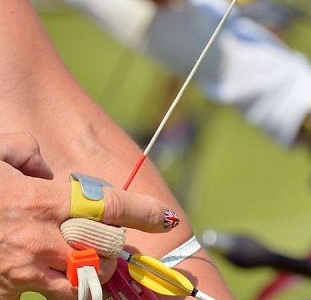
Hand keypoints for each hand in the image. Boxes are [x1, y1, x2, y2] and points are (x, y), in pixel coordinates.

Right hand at [0, 133, 176, 298]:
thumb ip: (26, 154)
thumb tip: (42, 169)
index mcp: (47, 201)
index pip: (113, 207)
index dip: (146, 213)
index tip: (166, 218)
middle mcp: (44, 239)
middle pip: (105, 252)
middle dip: (115, 249)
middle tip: (115, 245)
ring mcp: (26, 271)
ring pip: (81, 283)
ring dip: (90, 274)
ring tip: (85, 262)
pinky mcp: (8, 292)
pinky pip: (45, 296)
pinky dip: (54, 287)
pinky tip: (45, 274)